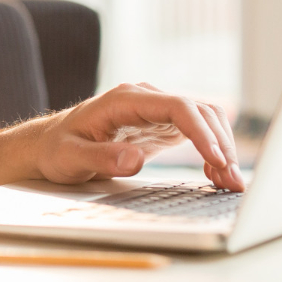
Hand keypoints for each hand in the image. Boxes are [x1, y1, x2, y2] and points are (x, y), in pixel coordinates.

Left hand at [34, 82, 243, 190]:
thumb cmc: (57, 149)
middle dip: (221, 144)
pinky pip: (196, 132)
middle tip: (233, 180)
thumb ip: (100, 158)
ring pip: (203, 119)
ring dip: (222, 147)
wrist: (49, 145)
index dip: (202, 132)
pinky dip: (212, 151)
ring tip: (230, 182)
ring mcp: (155, 111)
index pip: (176, 106)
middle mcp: (144, 99)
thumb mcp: (70, 157)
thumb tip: (135, 160)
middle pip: (198, 111)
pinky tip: (216, 175)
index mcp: (124, 99)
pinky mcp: (160, 127)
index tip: (217, 160)